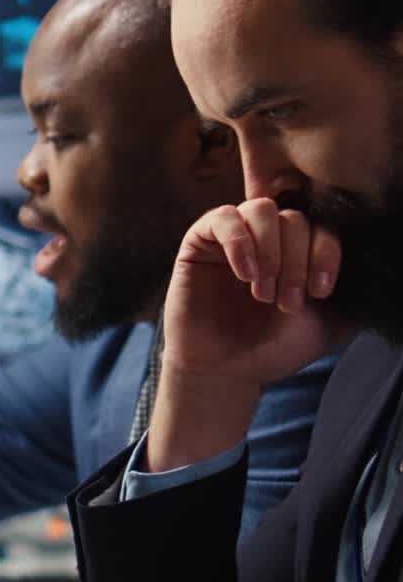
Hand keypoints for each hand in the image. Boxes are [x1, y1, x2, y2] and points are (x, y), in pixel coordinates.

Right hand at [149, 200, 347, 470]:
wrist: (226, 372)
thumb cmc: (274, 348)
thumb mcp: (327, 325)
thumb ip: (352, 299)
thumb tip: (380, 275)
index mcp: (301, 250)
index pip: (324, 227)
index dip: (326, 254)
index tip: (321, 292)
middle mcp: (270, 237)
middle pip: (295, 219)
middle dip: (296, 262)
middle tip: (287, 303)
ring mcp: (236, 235)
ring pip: (263, 209)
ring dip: (270, 252)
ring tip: (262, 293)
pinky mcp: (201, 239)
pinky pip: (224, 218)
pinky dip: (239, 242)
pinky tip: (244, 274)